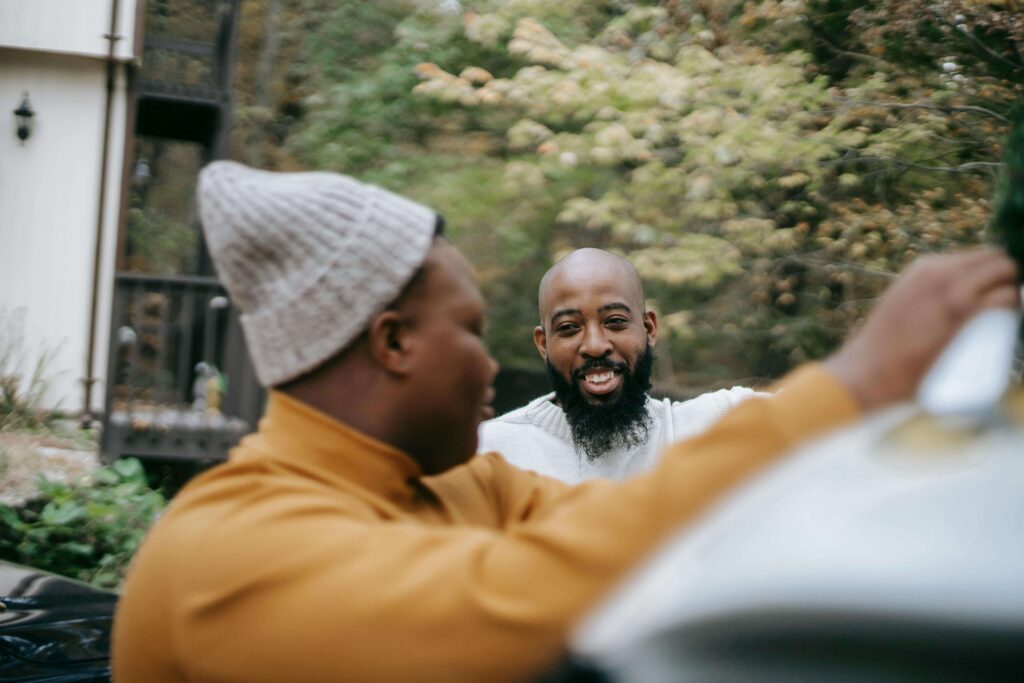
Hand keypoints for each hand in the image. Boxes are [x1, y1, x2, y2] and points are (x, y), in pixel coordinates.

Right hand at [824, 249, 1019, 411]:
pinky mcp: (961, 314)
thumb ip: (924, 299)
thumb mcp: (901, 307)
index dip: (988, 276)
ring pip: (1003, 271)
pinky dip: (1014, 303)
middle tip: (1002, 306)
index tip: (989, 297)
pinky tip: (1010, 315)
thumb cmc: (883, 348)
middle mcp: (938, 271)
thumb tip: (949, 308)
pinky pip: (1004, 296)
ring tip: (1006, 314)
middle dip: (1004, 278)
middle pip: (994, 259)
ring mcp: (950, 290)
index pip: (974, 258)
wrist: (868, 370)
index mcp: (924, 268)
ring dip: (1012, 289)